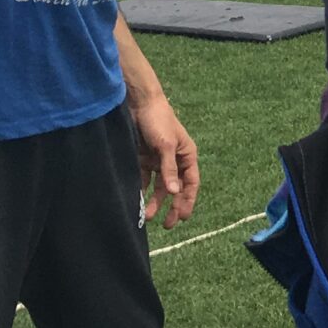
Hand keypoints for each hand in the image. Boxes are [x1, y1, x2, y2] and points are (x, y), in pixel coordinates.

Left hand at [128, 86, 200, 229]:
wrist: (138, 103)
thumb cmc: (159, 120)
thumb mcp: (166, 145)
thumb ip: (169, 169)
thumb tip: (175, 193)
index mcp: (186, 156)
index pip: (190, 183)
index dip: (188, 200)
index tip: (182, 217)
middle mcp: (173, 160)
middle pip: (175, 188)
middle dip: (172, 206)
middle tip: (167, 224)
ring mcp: (157, 160)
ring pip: (158, 187)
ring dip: (155, 202)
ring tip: (148, 217)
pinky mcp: (142, 159)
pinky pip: (143, 179)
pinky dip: (141, 190)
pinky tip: (136, 201)